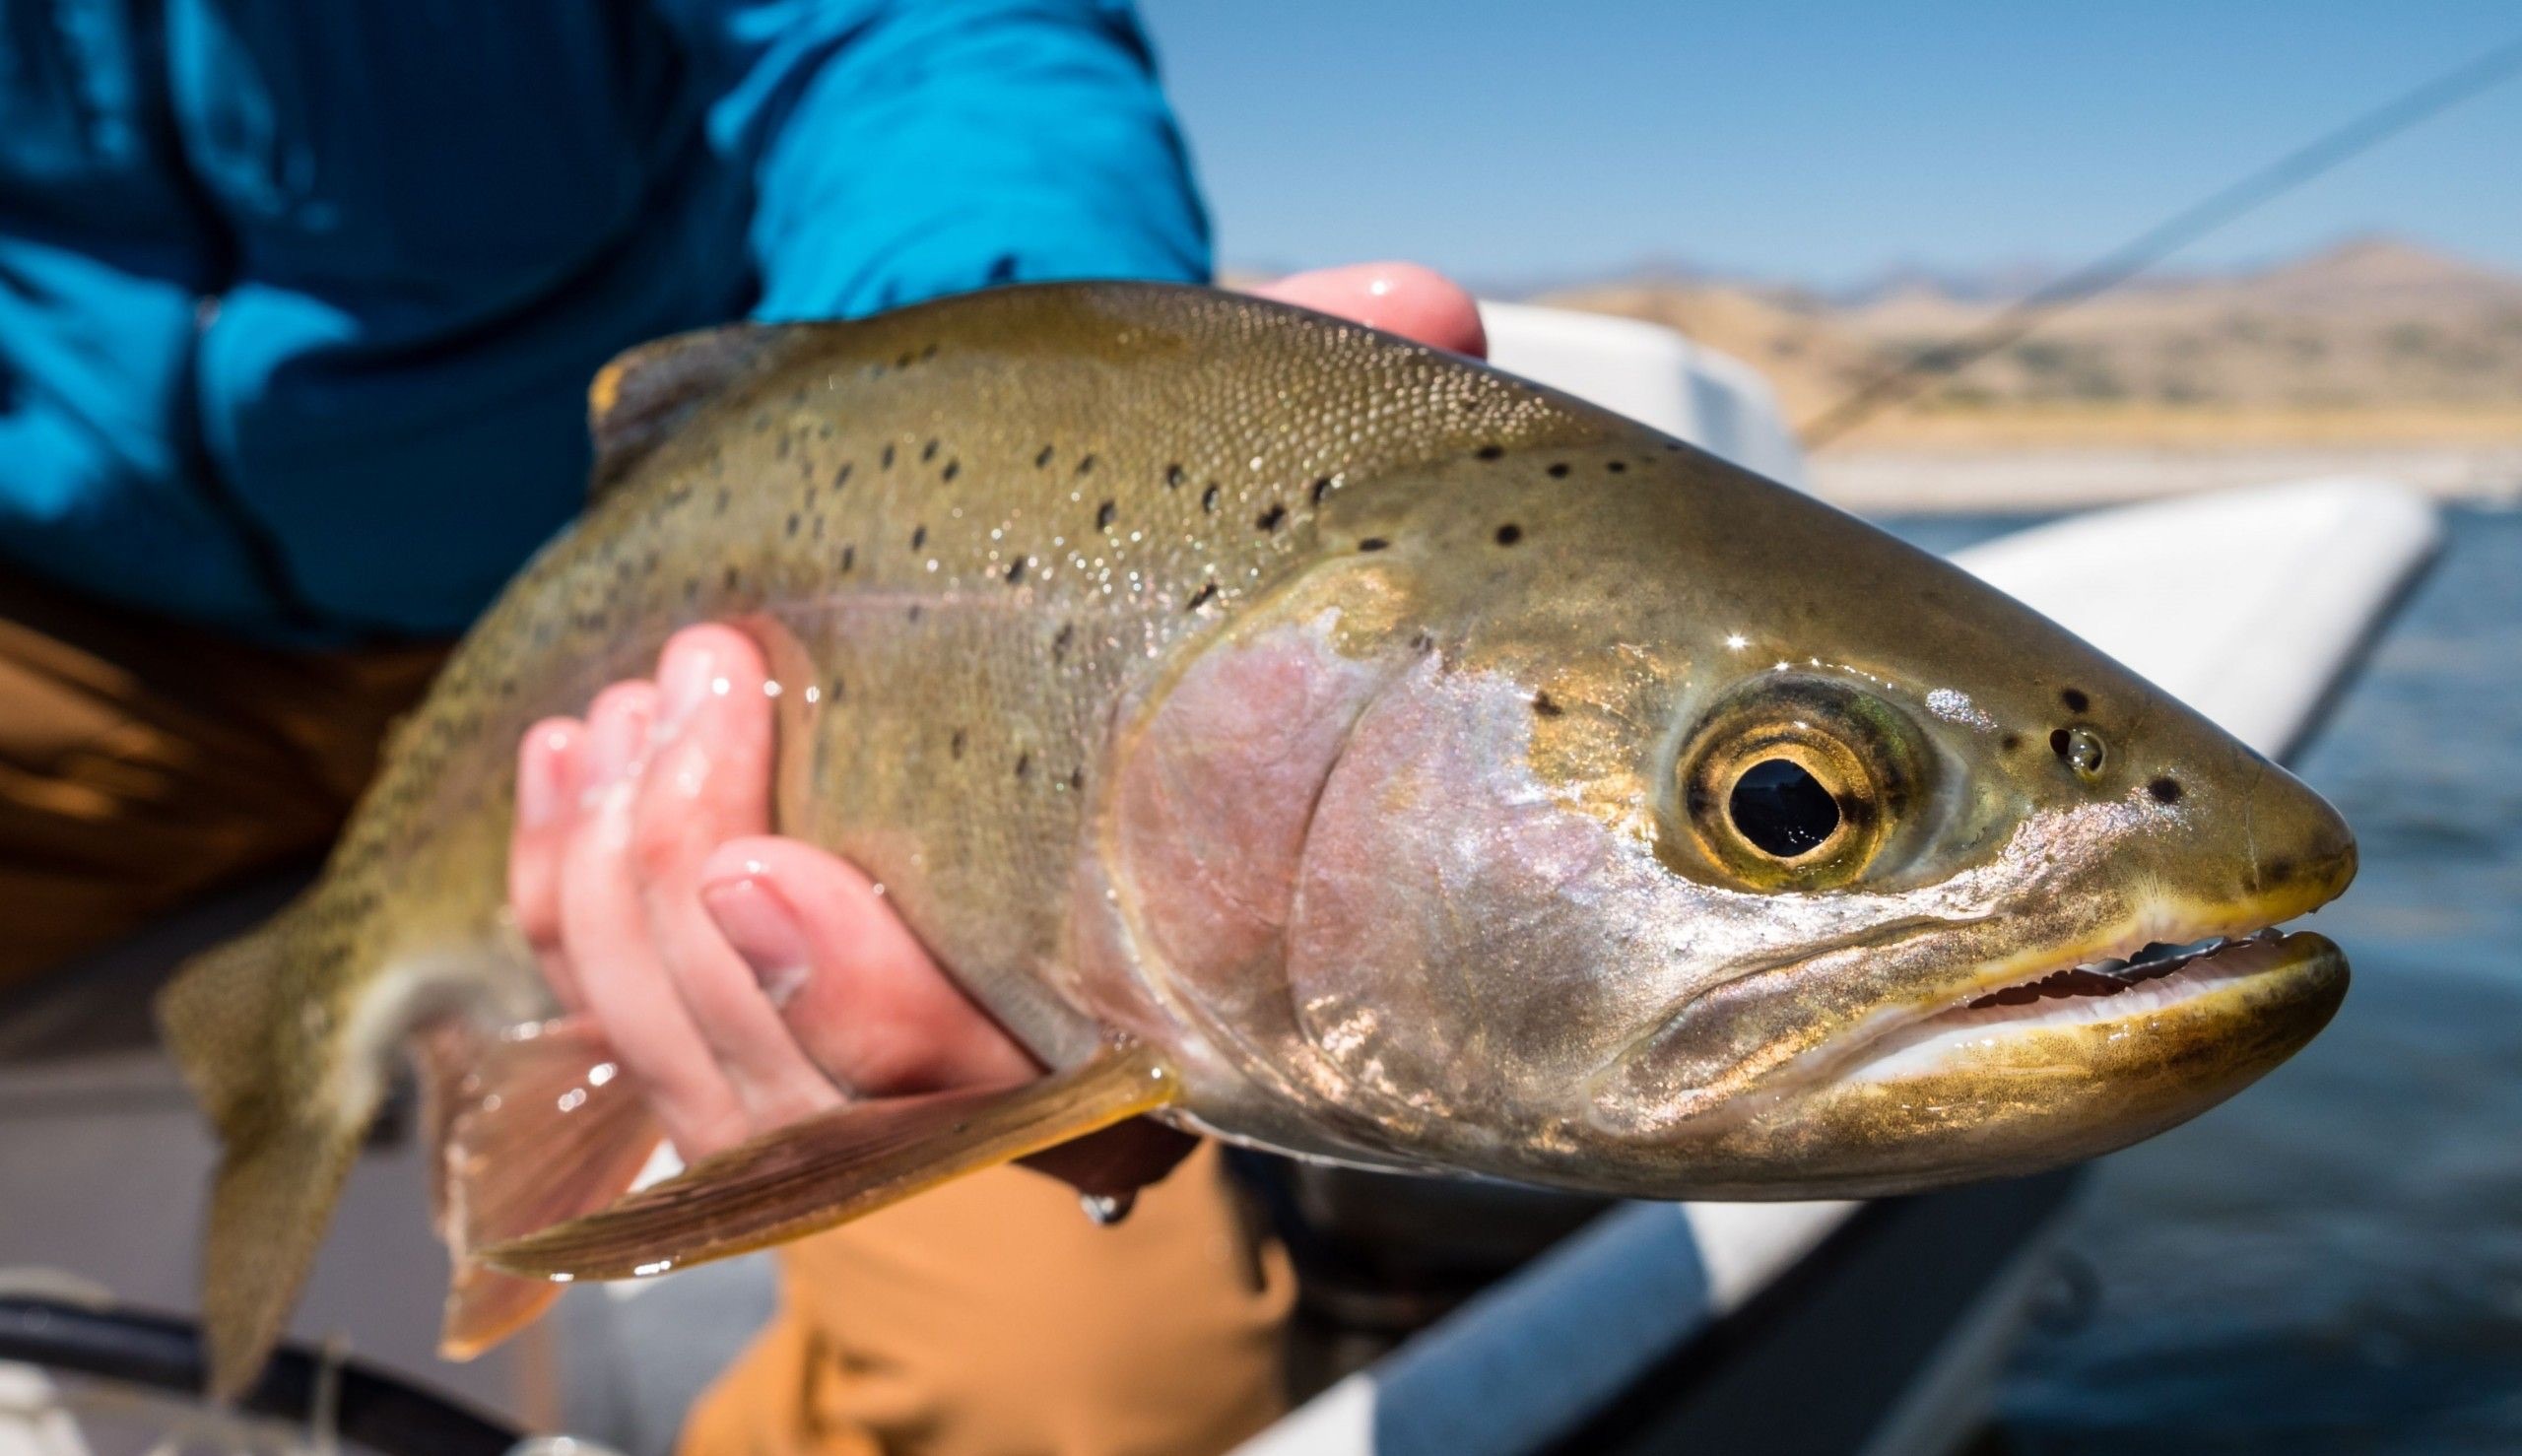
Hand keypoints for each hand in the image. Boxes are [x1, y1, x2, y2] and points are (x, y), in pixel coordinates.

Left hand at [511, 262, 1481, 1182]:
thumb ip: (1332, 424)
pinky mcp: (745, 998)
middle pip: (805, 1115)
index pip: (1000, 1110)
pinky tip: (567, 757)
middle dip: (697, 923)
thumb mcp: (1239, 490)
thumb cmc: (1151, 562)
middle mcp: (998, 1068)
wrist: (1035, 580)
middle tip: (694, 692)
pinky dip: (565, 897)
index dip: (868, 1021)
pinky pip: (611, 1014)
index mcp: (1146, 1005)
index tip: (778, 868)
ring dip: (621, 900)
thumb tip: (1428, 307)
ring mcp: (856, 1051)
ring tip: (622, 708)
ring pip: (696, 1077)